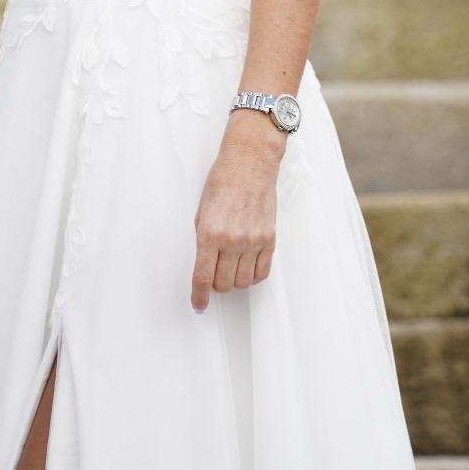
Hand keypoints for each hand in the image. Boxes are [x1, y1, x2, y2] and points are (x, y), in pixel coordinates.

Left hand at [190, 116, 283, 311]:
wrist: (249, 164)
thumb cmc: (222, 183)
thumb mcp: (201, 212)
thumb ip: (203, 240)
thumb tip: (205, 266)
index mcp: (209, 233)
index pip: (203, 277)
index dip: (199, 296)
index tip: (198, 305)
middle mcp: (232, 240)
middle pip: (224, 284)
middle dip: (216, 285)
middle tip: (214, 274)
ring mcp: (253, 242)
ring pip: (243, 282)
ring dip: (234, 281)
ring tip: (230, 266)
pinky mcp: (269, 240)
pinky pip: (261, 272)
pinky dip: (252, 275)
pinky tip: (246, 266)